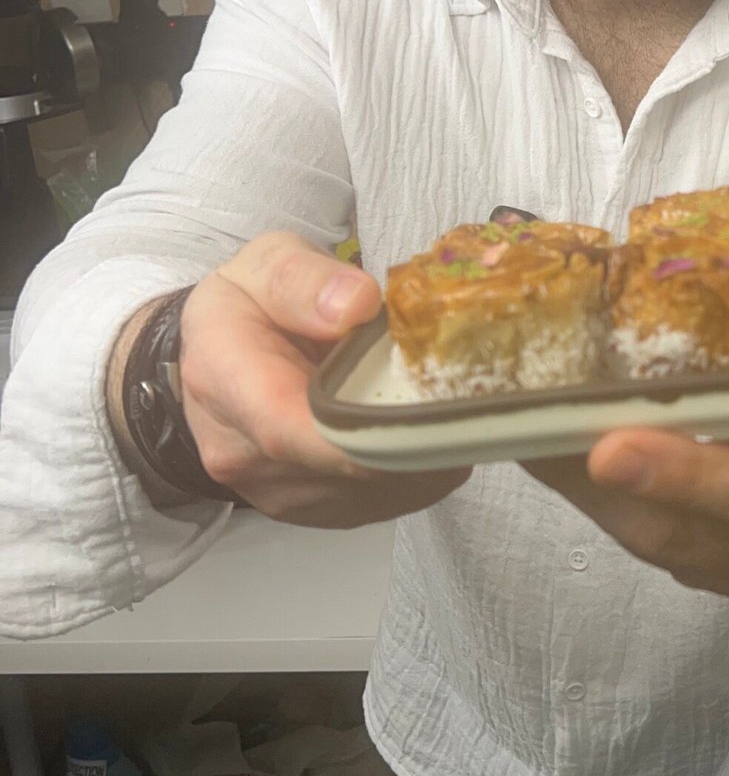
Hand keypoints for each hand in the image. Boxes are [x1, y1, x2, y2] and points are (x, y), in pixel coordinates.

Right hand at [168, 232, 469, 525]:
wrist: (223, 362)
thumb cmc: (251, 307)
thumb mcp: (266, 263)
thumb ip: (303, 279)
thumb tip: (357, 305)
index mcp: (224, 380)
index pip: (289, 428)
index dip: (365, 427)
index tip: (429, 403)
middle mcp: (246, 455)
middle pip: (351, 466)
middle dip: (416, 428)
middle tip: (459, 382)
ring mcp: (285, 495)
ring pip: (384, 486)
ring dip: (423, 445)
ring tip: (430, 393)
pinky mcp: (322, 513)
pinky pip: (394, 496)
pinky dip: (420, 462)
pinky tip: (415, 420)